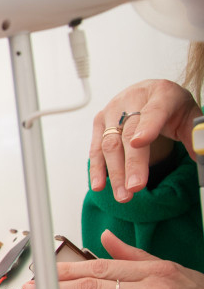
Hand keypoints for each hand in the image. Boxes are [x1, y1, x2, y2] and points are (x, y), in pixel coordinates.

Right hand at [88, 79, 199, 202]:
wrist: (150, 97)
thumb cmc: (172, 109)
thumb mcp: (190, 119)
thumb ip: (196, 137)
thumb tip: (202, 157)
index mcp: (162, 93)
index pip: (154, 111)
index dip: (147, 127)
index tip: (140, 143)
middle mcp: (133, 98)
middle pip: (128, 133)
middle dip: (131, 163)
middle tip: (135, 187)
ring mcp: (113, 110)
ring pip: (109, 144)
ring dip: (115, 172)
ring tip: (123, 195)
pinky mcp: (100, 123)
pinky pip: (96, 149)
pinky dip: (97, 169)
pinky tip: (99, 185)